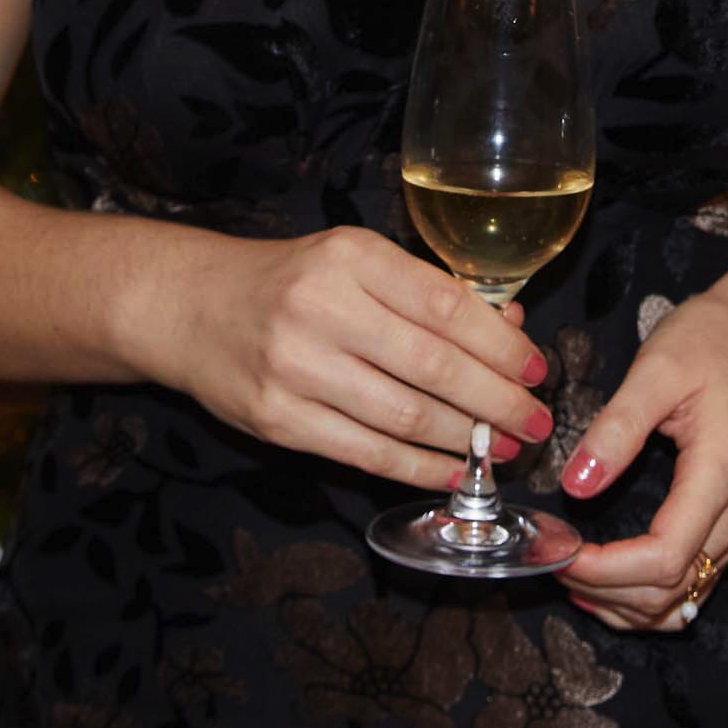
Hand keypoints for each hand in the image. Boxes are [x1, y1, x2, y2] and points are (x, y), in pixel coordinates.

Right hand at [147, 226, 552, 493]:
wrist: (190, 307)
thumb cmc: (289, 282)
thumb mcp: (355, 263)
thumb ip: (427, 292)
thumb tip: (509, 331)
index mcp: (350, 257)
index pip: (445, 306)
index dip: (500, 346)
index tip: (536, 369)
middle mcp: (321, 309)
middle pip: (432, 366)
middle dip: (496, 401)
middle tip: (536, 421)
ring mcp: (295, 368)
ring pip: (404, 415)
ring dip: (465, 439)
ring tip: (502, 448)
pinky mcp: (278, 419)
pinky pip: (366, 452)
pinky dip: (419, 467)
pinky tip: (453, 470)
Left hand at [555, 291, 727, 634]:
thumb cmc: (717, 339)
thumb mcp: (657, 367)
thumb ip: (616, 429)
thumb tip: (576, 486)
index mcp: (723, 474)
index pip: (665, 557)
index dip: (606, 570)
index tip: (560, 552)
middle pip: (674, 589)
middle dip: (605, 590)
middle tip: (550, 563)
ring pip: (685, 597)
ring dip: (625, 603)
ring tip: (571, 577)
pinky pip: (694, 581)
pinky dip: (648, 593)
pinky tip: (608, 580)